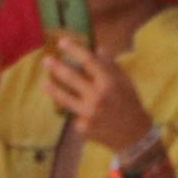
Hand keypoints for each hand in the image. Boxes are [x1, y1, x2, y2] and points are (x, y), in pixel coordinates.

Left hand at [37, 35, 154, 154]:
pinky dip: (75, 110)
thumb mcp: (125, 82)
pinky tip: (79, 111)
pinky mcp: (83, 127)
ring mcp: (88, 113)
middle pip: (71, 78)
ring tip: (43, 82)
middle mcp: (97, 97)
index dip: (74, 50)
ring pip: (64, 98)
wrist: (134, 135)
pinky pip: (74, 115)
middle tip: (45, 60)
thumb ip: (110, 65)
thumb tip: (98, 48)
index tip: (62, 42)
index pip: (88, 61)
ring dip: (52, 89)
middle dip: (56, 67)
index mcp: (109, 83)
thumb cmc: (130, 104)